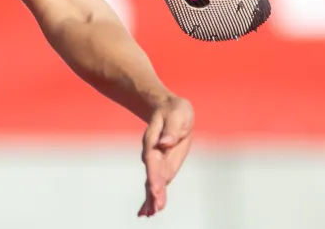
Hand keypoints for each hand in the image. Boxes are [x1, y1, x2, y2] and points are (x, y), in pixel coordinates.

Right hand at [139, 95, 193, 216]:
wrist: (167, 109)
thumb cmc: (174, 111)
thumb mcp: (176, 115)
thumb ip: (170, 129)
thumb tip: (166, 142)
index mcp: (155, 141)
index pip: (153, 160)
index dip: (155, 176)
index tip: (156, 191)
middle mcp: (152, 153)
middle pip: (151, 175)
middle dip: (153, 192)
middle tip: (154, 209)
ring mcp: (156, 160)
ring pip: (152, 182)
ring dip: (150, 198)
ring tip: (148, 214)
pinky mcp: (161, 165)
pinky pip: (156, 182)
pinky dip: (152, 196)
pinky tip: (148, 211)